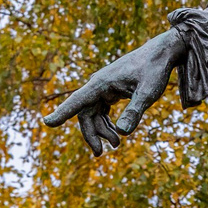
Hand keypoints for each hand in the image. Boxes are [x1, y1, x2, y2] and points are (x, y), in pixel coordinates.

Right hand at [44, 29, 188, 156]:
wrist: (161, 53)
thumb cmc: (154, 70)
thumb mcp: (147, 93)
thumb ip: (134, 112)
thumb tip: (122, 133)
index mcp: (101, 83)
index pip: (77, 101)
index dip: (62, 113)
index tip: (47, 123)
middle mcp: (98, 85)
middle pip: (84, 113)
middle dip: (91, 134)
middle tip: (100, 153)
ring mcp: (103, 88)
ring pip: (92, 114)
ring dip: (101, 131)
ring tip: (116, 145)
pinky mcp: (110, 91)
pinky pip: (101, 110)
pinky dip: (106, 123)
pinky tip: (116, 133)